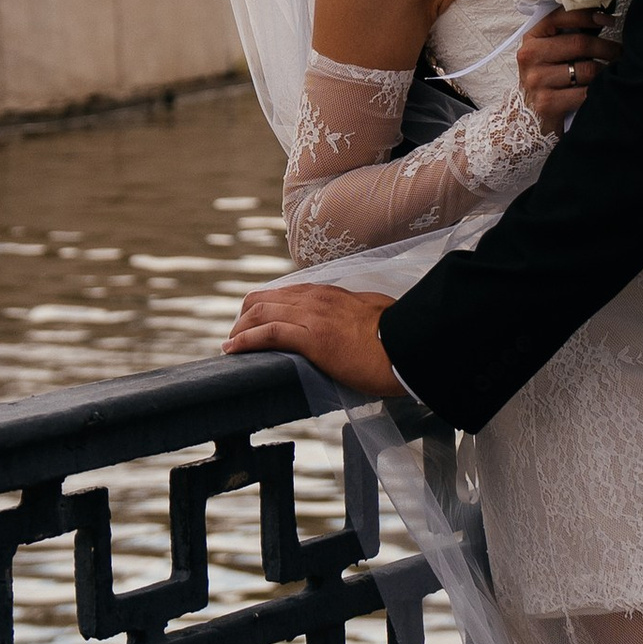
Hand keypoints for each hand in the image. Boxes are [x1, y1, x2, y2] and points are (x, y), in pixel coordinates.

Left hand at [224, 281, 399, 399]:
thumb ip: (353, 316)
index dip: (263, 308)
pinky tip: (233, 350)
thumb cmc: (398, 336)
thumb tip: (349, 329)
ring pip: (261, 313)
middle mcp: (317, 298)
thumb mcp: (371, 314)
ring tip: (230, 347)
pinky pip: (269, 333)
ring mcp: (314, 315)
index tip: (253, 324)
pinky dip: (246, 341)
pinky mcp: (313, 337)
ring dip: (239, 330)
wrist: (411, 345)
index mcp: (330, 293)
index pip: (284, 294)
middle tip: (236, 339)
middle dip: (243, 318)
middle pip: (263, 299)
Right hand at [515, 3, 617, 137]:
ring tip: (617, 71)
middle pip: (580, 43)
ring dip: (607, 70)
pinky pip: (585, 93)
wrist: (530, 116)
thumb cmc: (548, 78)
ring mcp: (536, 80)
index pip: (561, 17)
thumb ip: (568, 33)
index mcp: (532, 38)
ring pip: (586, 69)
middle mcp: (530, 56)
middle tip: (622, 52)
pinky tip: (605, 90)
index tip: (609, 20)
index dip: (589, 16)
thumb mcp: (550, 52)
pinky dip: (600, 91)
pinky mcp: (546, 103)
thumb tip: (603, 17)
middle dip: (608, 47)